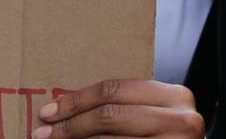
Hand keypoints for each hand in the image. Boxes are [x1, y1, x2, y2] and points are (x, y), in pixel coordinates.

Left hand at [33, 80, 202, 138]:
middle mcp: (181, 119)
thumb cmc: (168, 137)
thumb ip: (124, 106)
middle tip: (44, 133)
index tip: (49, 111)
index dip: (76, 101)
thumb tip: (64, 107)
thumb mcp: (152, 114)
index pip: (113, 90)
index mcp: (175, 95)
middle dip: (71, 125)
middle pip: (109, 116)